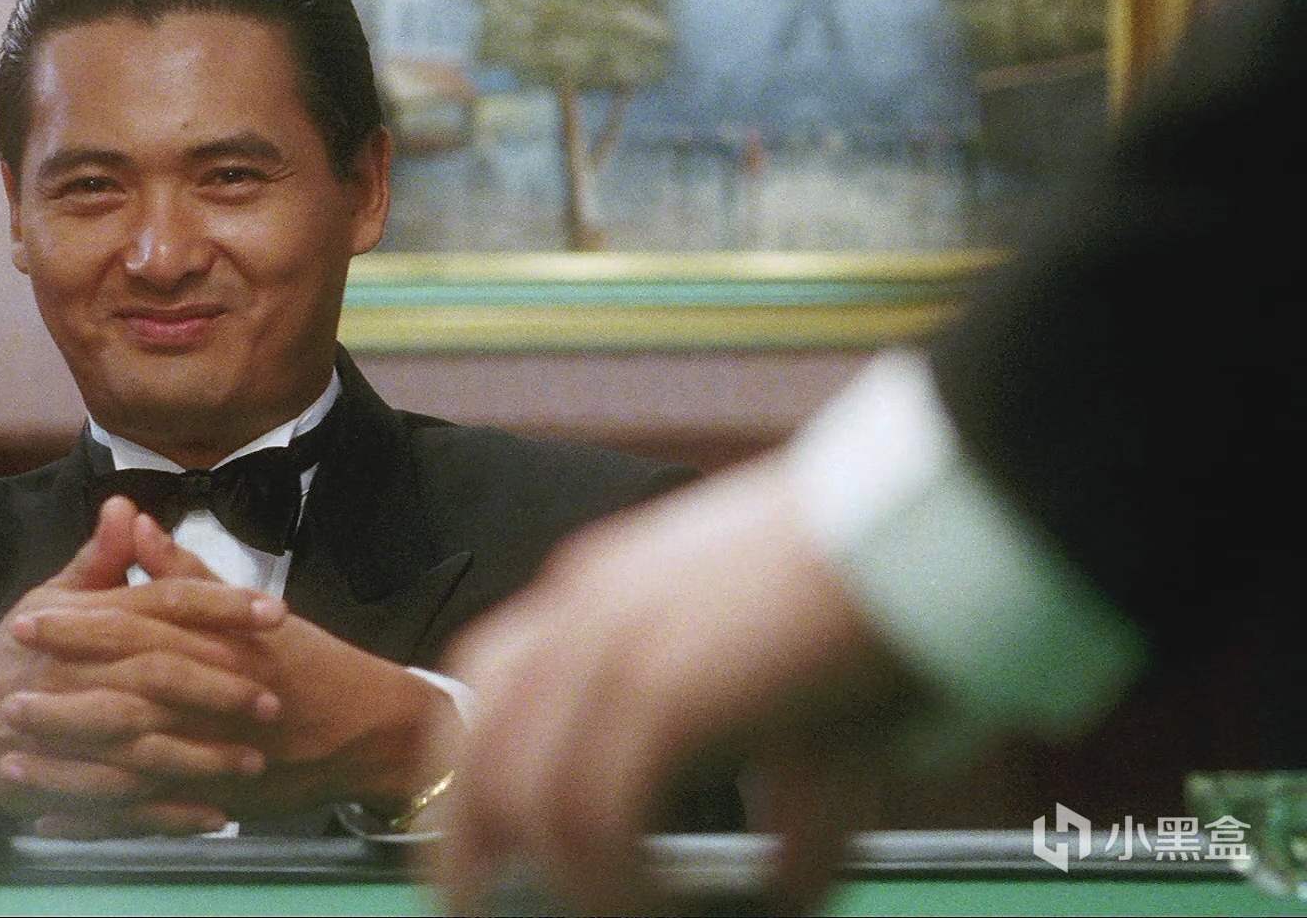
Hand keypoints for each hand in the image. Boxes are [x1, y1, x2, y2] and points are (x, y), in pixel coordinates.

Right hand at [0, 497, 287, 832]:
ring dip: (203, 755)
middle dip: (221, 683)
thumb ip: (98, 558)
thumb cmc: (12, 654)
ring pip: (145, 742)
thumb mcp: (49, 598)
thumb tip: (127, 503)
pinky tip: (212, 817)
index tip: (275, 612)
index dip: (220, 606)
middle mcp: (80, 672)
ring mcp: (69, 732)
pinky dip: (168, 814)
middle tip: (275, 695)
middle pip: (159, 672)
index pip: (162, 603)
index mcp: (86, 621)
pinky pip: (123, 803)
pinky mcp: (62, 784)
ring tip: (255, 759)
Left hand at [21, 516, 461, 828]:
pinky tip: (53, 819)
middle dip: (61, 697)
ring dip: (68, 764)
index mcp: (214, 645)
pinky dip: (100, 818)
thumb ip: (183, 570)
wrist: (370, 728)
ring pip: (131, 762)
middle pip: (125, 697)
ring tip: (12, 759)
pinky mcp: (217, 797)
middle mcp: (211, 700)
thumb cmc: (309, 661)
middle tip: (3, 695)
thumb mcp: (248, 610)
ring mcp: (214, 755)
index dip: (77, 628)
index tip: (25, 622)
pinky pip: (149, 812)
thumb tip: (131, 519)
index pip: (136, 630)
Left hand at [430, 456, 925, 914]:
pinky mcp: (664, 689)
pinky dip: (621, 884)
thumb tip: (777, 877)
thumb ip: (757, 766)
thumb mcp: (787, 683)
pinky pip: (598, 820)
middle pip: (479, 750)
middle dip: (471, 847)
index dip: (470, 780)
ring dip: (574, 883)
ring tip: (628, 917)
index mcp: (603, 590)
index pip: (489, 690)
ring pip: (532, 801)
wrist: (930, 523)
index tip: (476, 857)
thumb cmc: (876, 601)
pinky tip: (668, 906)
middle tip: (484, 911)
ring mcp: (616, 645)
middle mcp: (587, 609)